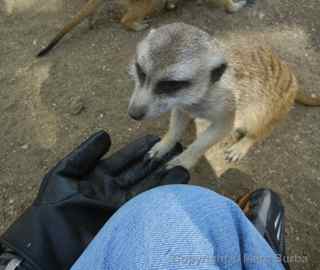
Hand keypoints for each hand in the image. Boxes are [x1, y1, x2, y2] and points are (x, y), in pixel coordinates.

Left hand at [0, 131, 188, 269]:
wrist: (52, 245)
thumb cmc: (52, 209)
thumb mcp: (63, 175)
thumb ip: (84, 154)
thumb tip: (106, 134)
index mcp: (100, 176)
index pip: (125, 158)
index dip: (139, 147)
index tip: (155, 136)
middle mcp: (115, 188)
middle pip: (140, 169)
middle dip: (157, 157)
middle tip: (176, 144)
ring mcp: (124, 203)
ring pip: (149, 183)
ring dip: (165, 172)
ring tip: (182, 158)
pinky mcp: (130, 217)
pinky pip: (150, 199)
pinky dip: (164, 188)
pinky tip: (178, 177)